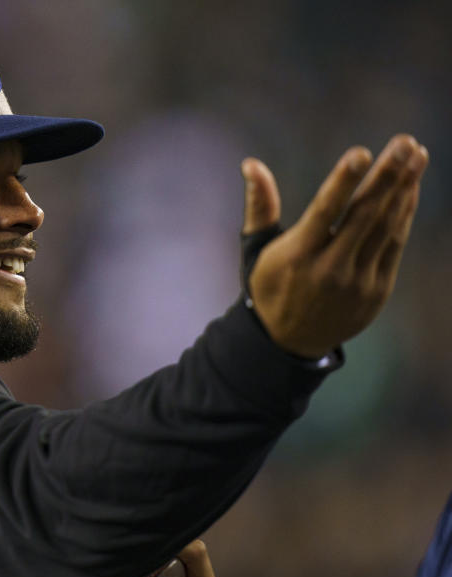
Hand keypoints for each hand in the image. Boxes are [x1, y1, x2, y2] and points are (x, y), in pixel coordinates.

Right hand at [242, 134, 427, 357]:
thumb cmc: (269, 285)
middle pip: (364, 215)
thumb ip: (259, 205)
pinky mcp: (376, 291)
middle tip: (405, 142)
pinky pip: (394, 245)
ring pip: (386, 227)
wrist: (287, 343)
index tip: (360, 153)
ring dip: (404, 189)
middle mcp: (329, 269)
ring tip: (416, 155)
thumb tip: (250, 164)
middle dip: (388, 175)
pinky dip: (404, 215)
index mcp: (296, 256)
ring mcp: (356, 282)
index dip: (343, 181)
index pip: (324, 212)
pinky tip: (410, 189)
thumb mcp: (256, 249)